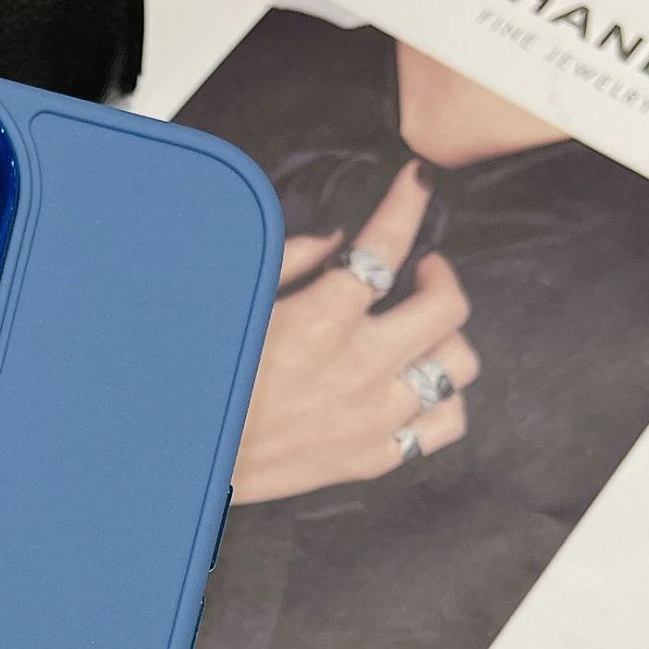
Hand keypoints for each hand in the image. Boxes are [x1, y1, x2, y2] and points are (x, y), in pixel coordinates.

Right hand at [232, 161, 479, 504]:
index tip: (418, 183)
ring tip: (425, 334)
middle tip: (422, 272)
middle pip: (447, 307)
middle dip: (441, 276)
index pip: (385, 246)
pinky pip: (441, 426)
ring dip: (446, 339)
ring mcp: (372, 417)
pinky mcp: (371, 457)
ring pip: (456, 365)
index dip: (408, 203)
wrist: (191, 465)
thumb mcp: (234, 309)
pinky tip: (420, 387)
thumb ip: (286, 263)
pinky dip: (442, 402)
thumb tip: (335, 238)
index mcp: (321, 321)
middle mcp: (360, 366)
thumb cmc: (203, 382)